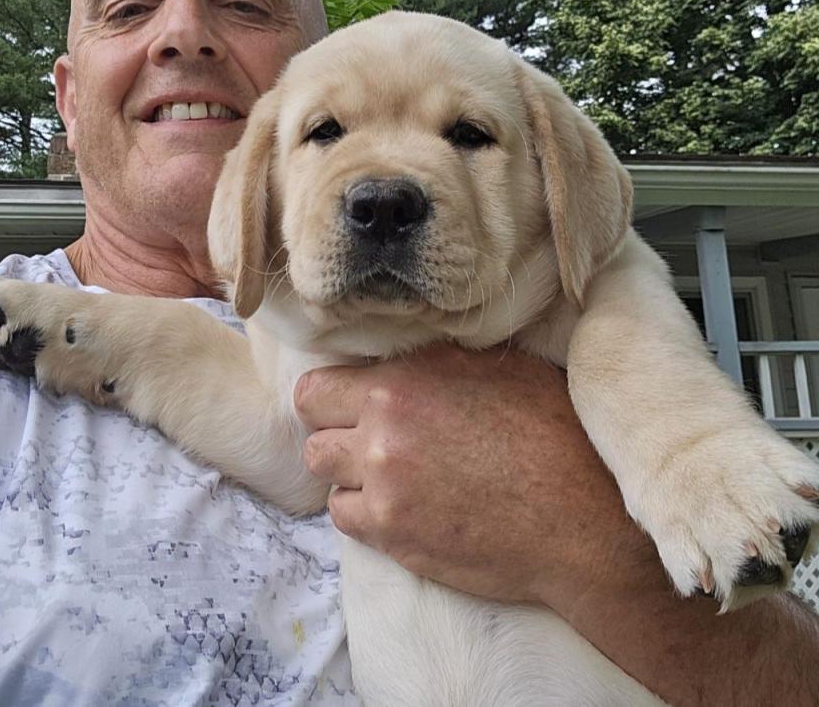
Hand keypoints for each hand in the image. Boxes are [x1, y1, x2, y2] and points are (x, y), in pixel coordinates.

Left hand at [294, 342, 651, 608]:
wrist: (582, 514)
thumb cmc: (552, 431)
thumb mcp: (494, 368)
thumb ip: (431, 363)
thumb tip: (400, 357)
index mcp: (400, 384)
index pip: (314, 389)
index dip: (328, 397)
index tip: (347, 404)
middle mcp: (381, 434)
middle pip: (313, 438)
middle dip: (335, 437)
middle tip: (369, 442)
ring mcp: (384, 490)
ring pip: (327, 480)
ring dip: (350, 476)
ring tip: (389, 475)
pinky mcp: (395, 537)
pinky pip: (347, 520)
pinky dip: (366, 513)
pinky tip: (401, 506)